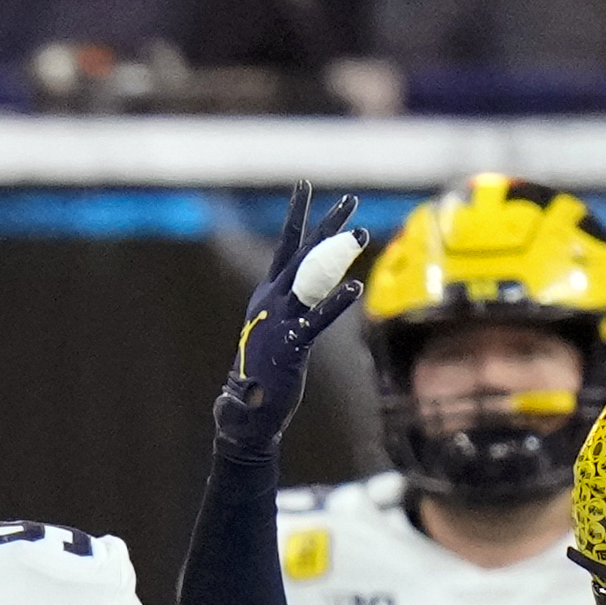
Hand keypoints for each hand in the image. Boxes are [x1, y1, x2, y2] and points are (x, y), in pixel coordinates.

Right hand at [216, 188, 367, 458]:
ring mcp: (280, 322)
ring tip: (362, 232)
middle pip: (303, 255)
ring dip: (337, 254)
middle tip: (350, 200)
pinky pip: (316, 320)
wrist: (243, 417)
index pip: (284, 250)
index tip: (304, 187)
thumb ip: (281, 324)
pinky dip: (335, 304)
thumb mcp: (269, 339)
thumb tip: (290, 309)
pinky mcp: (291, 345)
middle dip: (326, 225)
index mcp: (264, 299)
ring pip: (312, 278)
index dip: (296, 218)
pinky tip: (355, 288)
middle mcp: (271, 303)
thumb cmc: (256, 381)